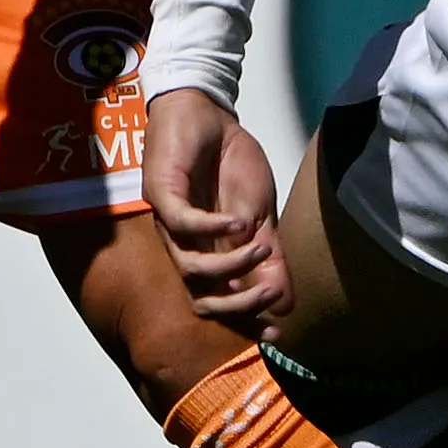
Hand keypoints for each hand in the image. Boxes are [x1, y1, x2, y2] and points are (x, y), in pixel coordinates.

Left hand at [145, 87, 292, 326]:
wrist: (208, 113)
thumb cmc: (230, 164)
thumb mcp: (260, 214)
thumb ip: (270, 256)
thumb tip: (285, 304)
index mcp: (210, 254)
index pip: (221, 301)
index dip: (245, 322)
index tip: (276, 334)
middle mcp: (186, 246)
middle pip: (201, 296)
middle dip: (238, 304)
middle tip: (271, 294)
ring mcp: (170, 223)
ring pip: (190, 268)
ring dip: (231, 265)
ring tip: (260, 246)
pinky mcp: (161, 194)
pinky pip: (181, 223)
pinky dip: (212, 229)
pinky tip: (238, 223)